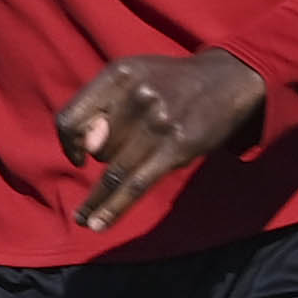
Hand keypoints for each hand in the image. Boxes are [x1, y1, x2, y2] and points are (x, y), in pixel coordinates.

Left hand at [55, 49, 264, 232]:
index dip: (69, 143)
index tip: (79, 156)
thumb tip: (85, 152)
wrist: (228, 78)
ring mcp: (159, 121)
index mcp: (119, 74)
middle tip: (126, 153)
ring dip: (96, 200)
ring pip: (113, 170)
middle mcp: (137, 95)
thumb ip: (104, 107)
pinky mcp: (178, 147)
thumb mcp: (135, 77)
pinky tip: (98, 224)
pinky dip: (113, 208)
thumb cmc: (171, 82)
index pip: (71, 118)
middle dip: (103, 159)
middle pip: (98, 148)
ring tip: (83, 219)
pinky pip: (136, 185)